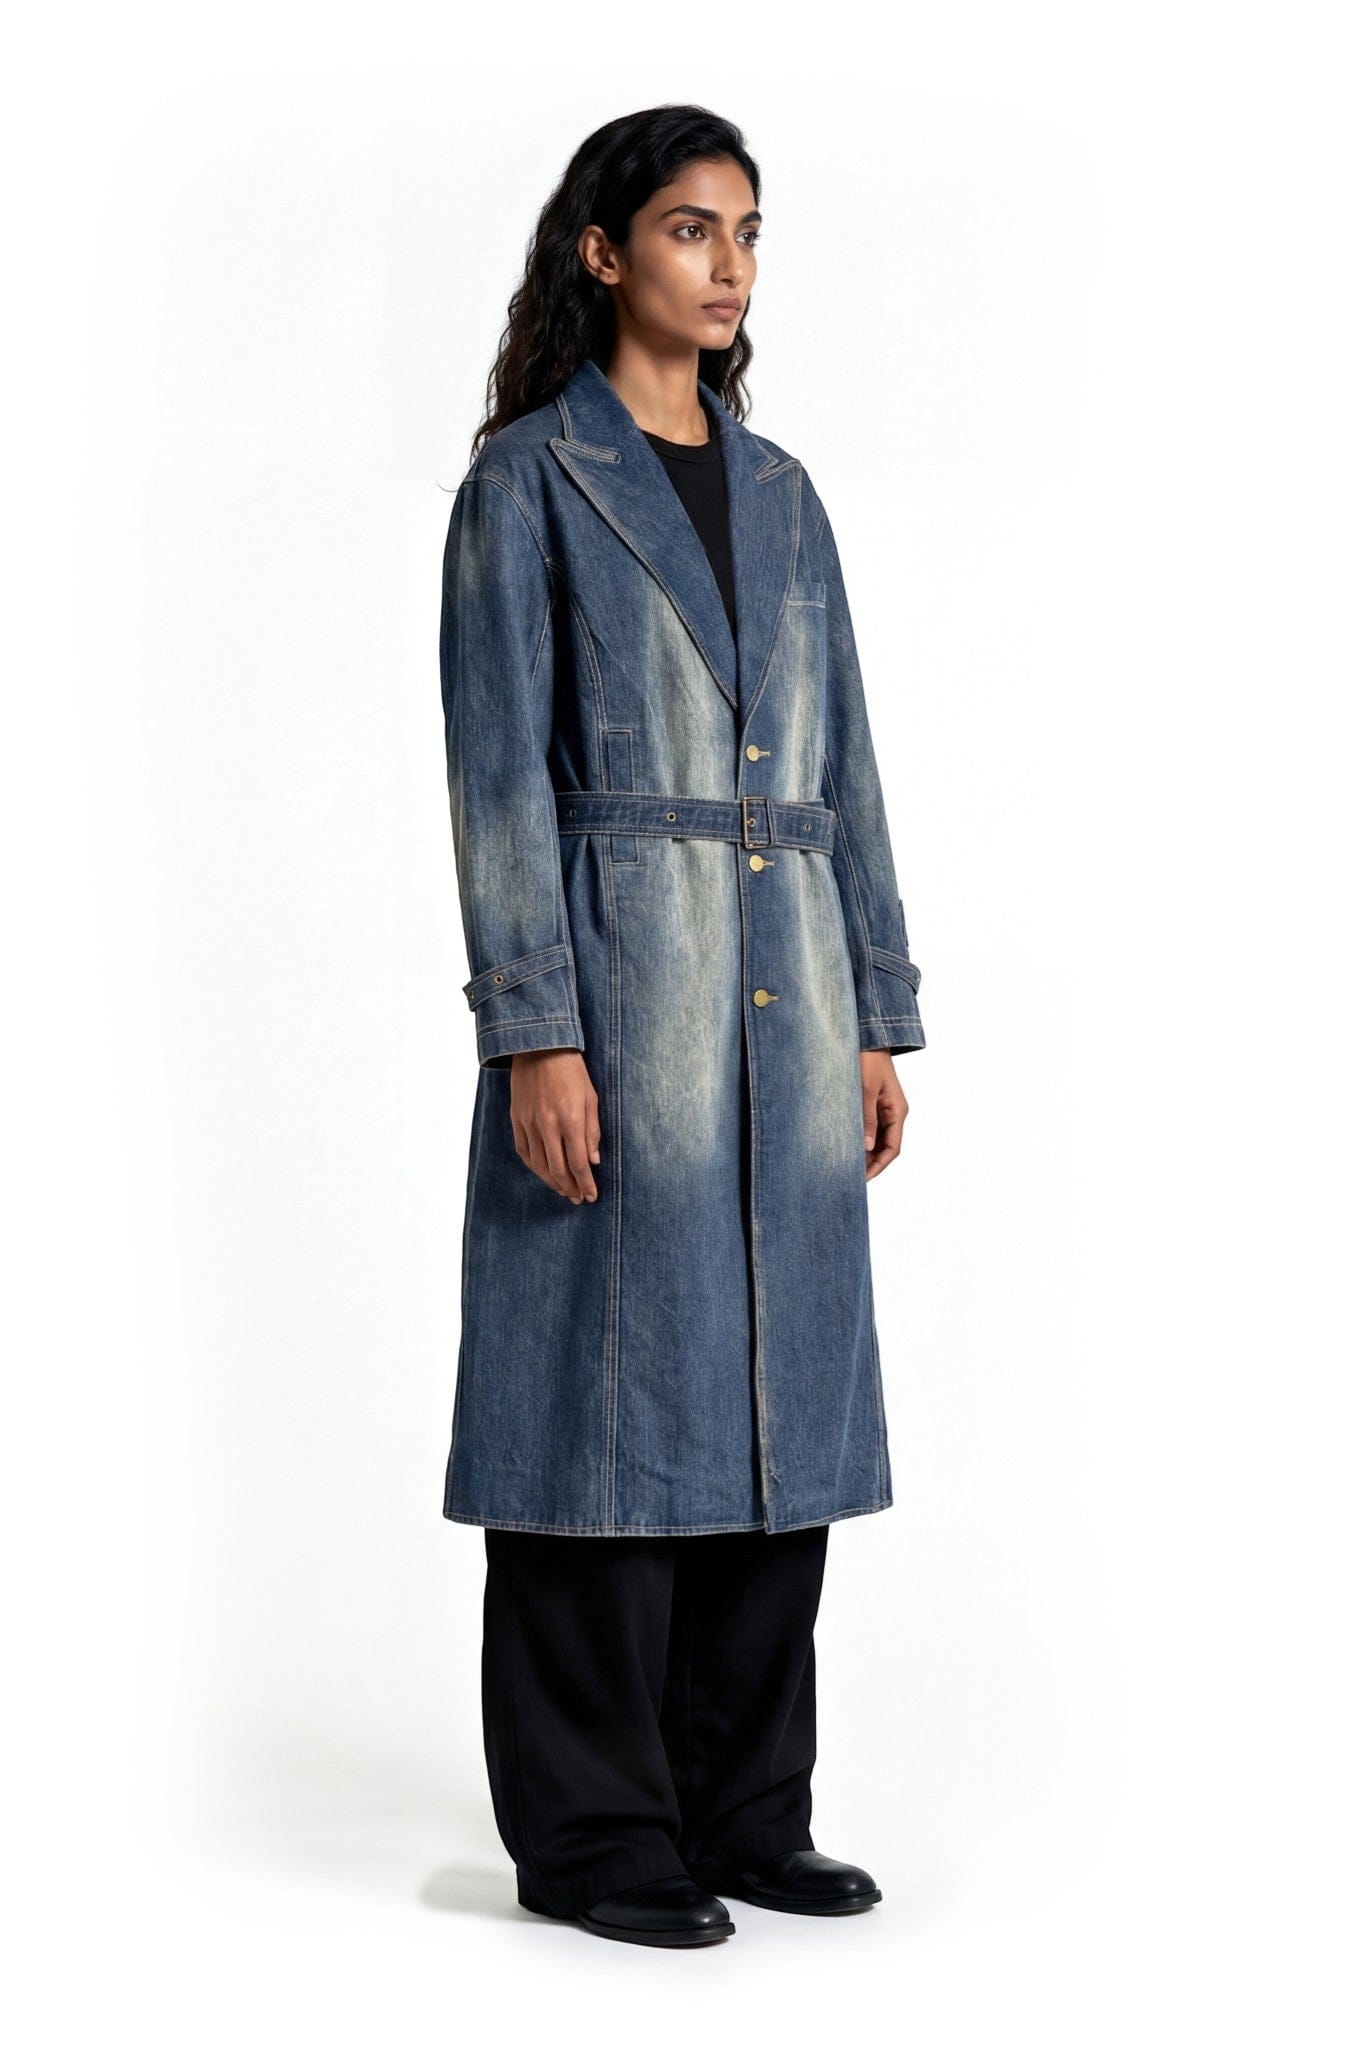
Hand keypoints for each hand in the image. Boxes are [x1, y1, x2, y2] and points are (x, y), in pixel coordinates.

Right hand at [509, 1048, 600, 1202]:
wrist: (540, 1048)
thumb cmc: (572, 1071)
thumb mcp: (591, 1098)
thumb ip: (593, 1131)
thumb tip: (594, 1161)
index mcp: (570, 1120)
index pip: (579, 1164)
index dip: (586, 1184)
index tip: (591, 1196)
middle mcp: (548, 1125)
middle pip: (558, 1170)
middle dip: (570, 1188)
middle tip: (578, 1198)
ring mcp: (529, 1123)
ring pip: (539, 1165)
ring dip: (552, 1182)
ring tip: (563, 1191)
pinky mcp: (516, 1119)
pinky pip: (524, 1151)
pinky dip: (533, 1167)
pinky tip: (543, 1173)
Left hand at [860, 1050, 907, 1180]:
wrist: (868, 1039)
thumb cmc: (868, 1060)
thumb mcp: (865, 1090)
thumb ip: (867, 1118)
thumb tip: (867, 1147)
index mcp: (897, 1111)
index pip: (892, 1148)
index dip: (879, 1165)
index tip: (864, 1178)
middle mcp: (894, 1113)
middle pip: (885, 1147)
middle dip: (871, 1163)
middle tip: (851, 1176)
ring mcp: (884, 1109)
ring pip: (877, 1139)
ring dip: (865, 1153)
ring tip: (847, 1165)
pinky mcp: (874, 1104)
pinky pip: (870, 1128)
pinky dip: (861, 1139)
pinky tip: (848, 1146)